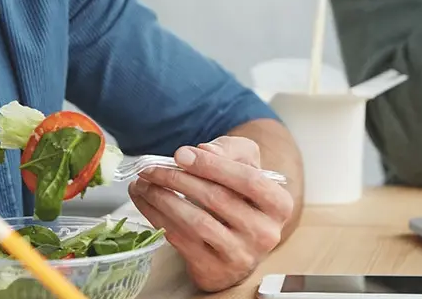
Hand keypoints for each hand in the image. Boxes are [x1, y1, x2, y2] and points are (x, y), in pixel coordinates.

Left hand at [128, 136, 293, 291]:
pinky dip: (157, 218)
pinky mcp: (214, 270)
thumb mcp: (244, 162)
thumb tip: (201, 152)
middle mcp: (265, 234)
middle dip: (178, 179)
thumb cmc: (241, 192)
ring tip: (142, 183)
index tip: (180, 154)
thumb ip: (228, 150)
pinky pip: (181, 240)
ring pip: (195, 222)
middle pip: (217, 199)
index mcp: (279, 205)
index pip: (249, 181)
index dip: (213, 166)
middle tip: (151, 167)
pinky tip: (146, 202)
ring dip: (162, 199)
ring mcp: (240, 255)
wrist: (239, 237)